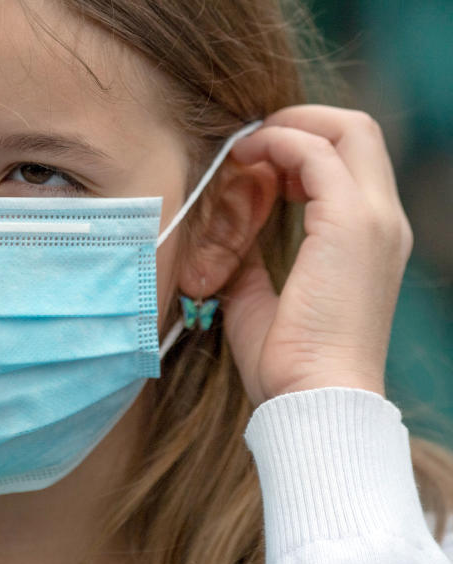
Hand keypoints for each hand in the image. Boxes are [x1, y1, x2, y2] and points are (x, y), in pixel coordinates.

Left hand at [223, 106, 411, 404]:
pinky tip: (244, 160)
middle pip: (358, 129)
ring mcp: (374, 220)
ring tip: (243, 149)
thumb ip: (249, 258)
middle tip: (250, 141)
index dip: (302, 145)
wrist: (313, 398)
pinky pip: (316, 155)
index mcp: (370, 239)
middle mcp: (383, 221)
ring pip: (347, 129)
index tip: (254, 159)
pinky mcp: (352, 224)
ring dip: (288, 128)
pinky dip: (279, 144)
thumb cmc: (286, 363)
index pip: (351, 159)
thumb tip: (226, 234)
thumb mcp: (258, 297)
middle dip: (301, 120)